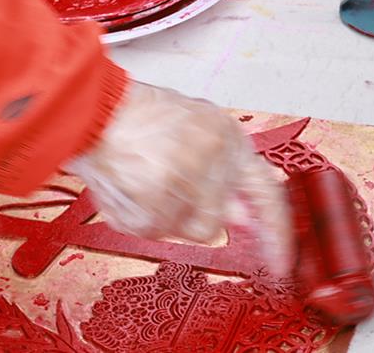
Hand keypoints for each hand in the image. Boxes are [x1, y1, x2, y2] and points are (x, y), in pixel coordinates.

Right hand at [67, 82, 291, 273]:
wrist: (92, 110)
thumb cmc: (138, 117)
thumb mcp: (195, 130)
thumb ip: (222, 173)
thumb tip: (242, 218)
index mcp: (228, 138)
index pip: (268, 195)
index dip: (276, 232)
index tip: (282, 262)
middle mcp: (214, 159)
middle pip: (214, 223)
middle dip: (187, 216)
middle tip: (161, 186)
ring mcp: (185, 182)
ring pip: (184, 232)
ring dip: (162, 216)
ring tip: (142, 181)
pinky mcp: (155, 201)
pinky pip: (152, 232)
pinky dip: (136, 216)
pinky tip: (127, 186)